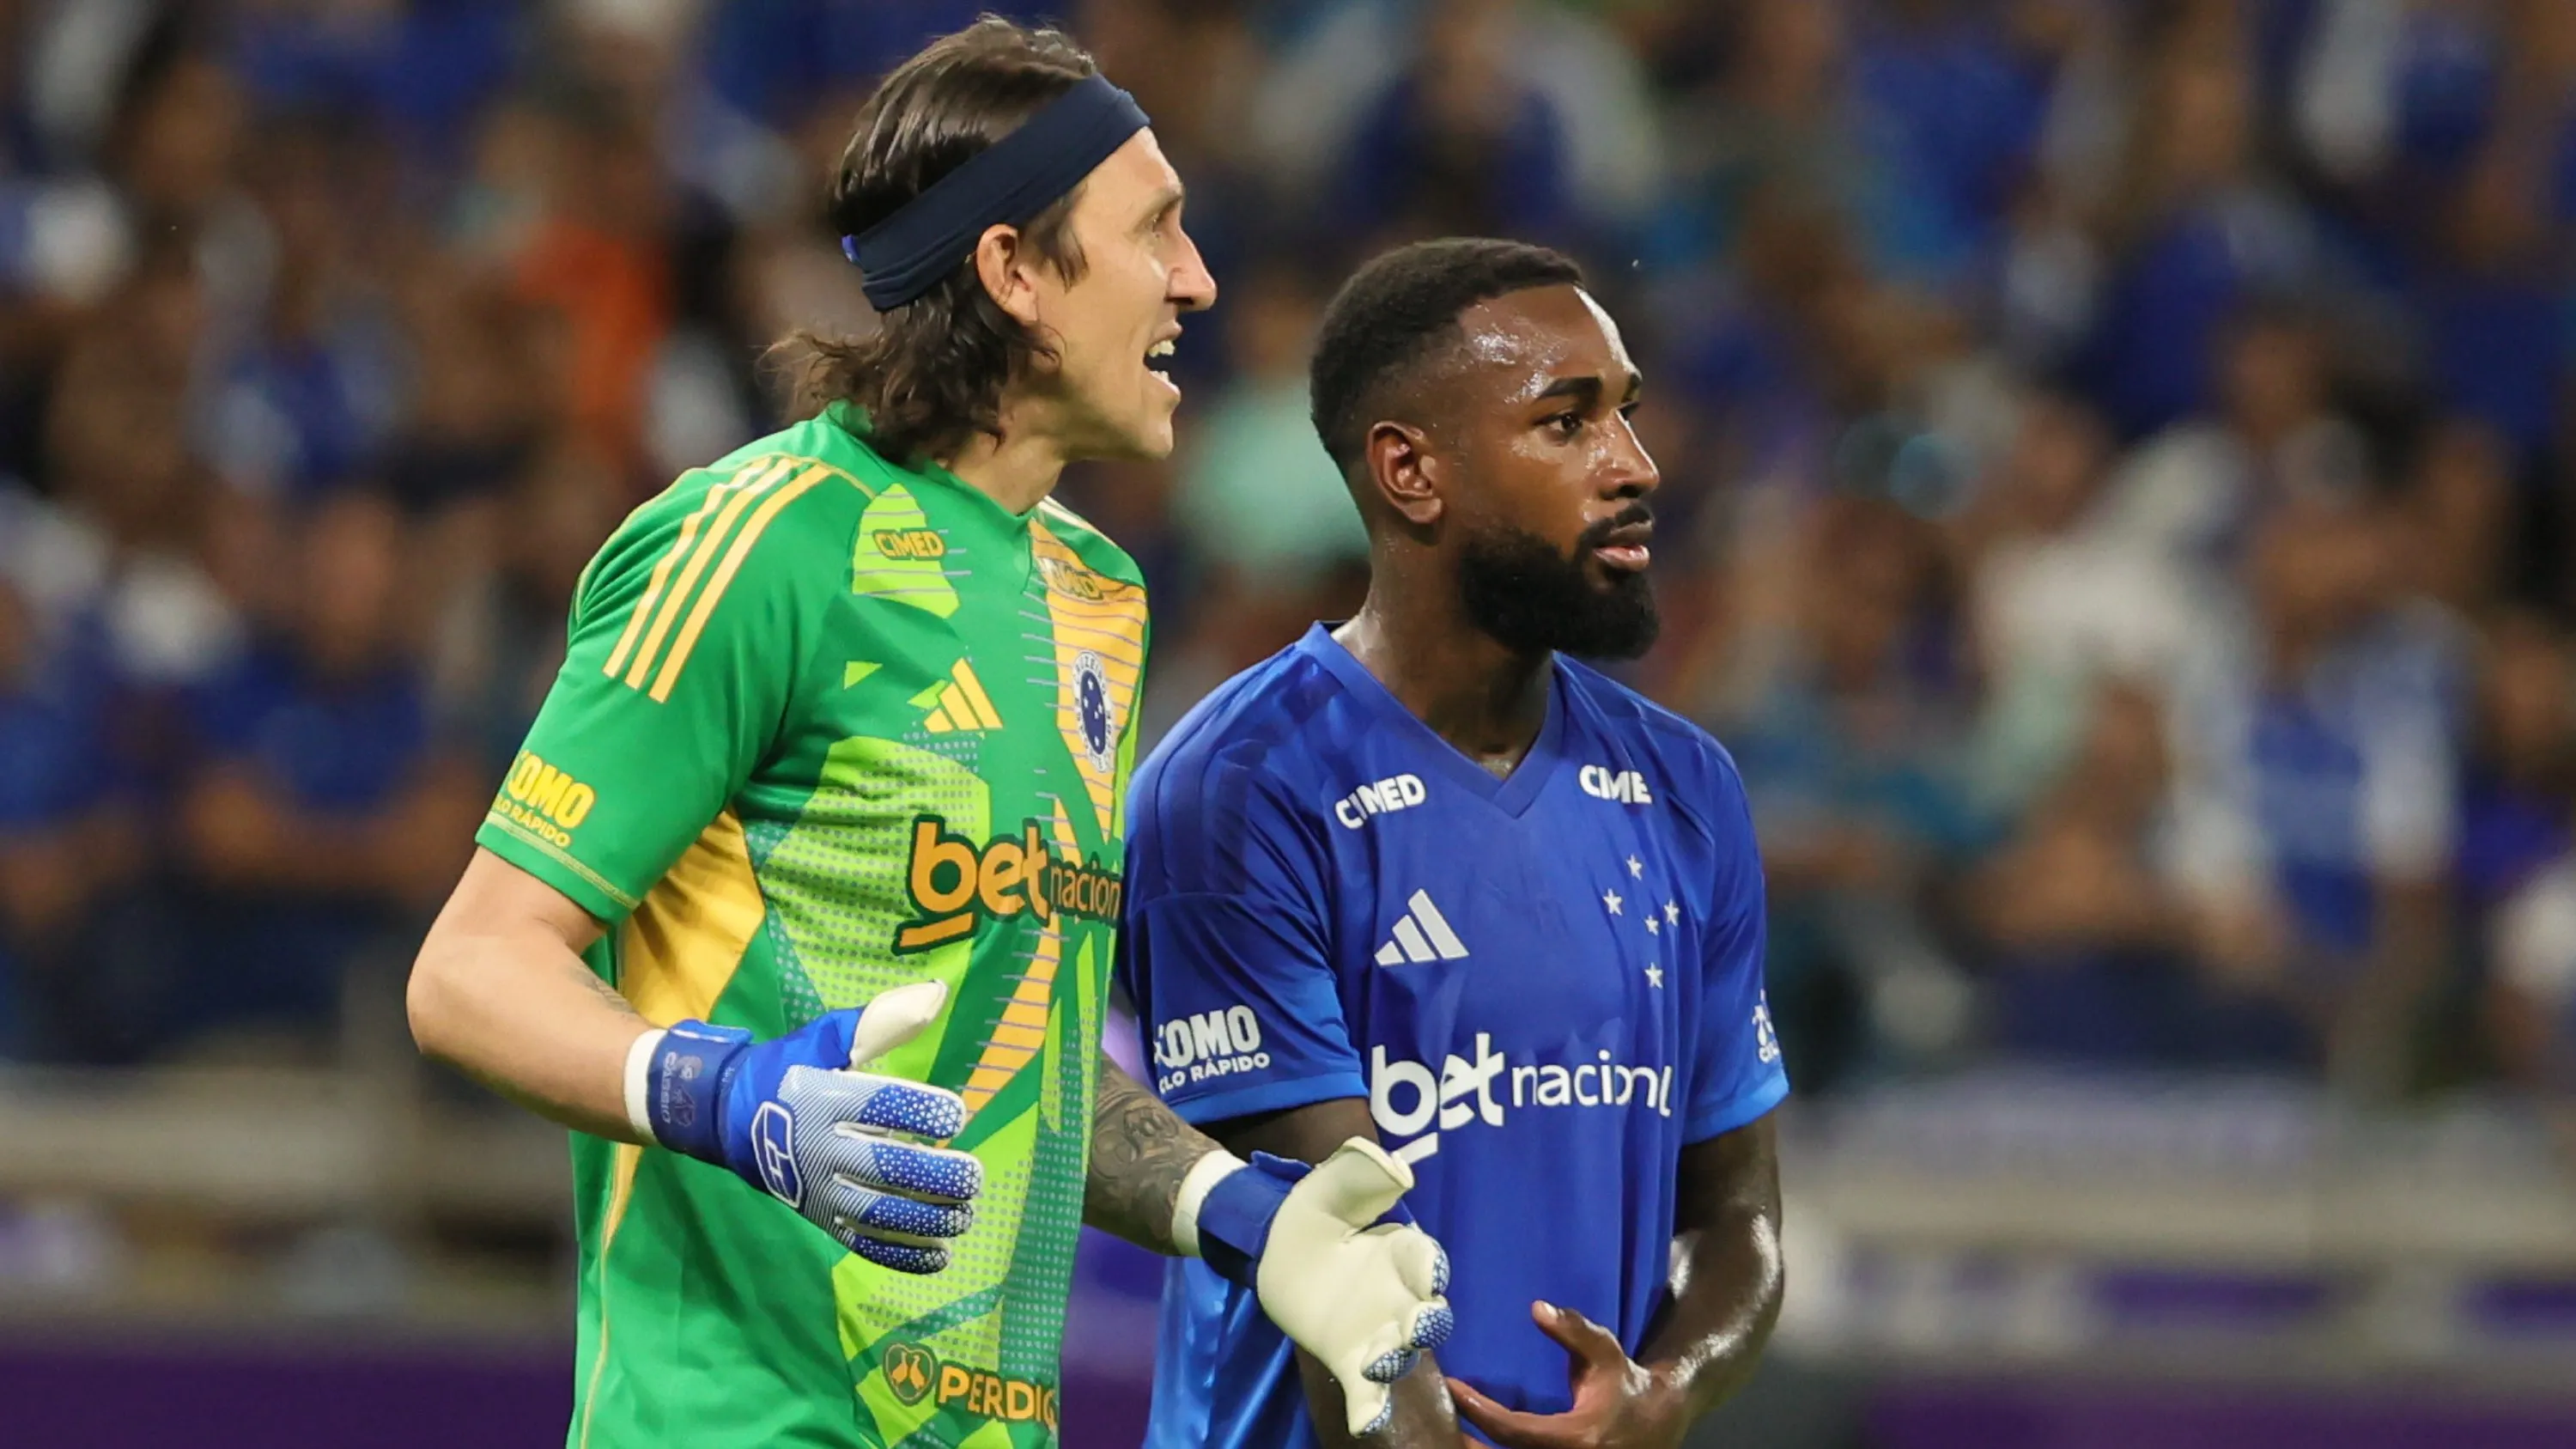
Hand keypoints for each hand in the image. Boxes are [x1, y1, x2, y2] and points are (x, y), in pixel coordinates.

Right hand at [641, 981, 982, 1272]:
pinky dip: (902, 1254)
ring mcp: (819, 1189)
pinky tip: (941, 1254)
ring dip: (928, 1220)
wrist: (730, 1118)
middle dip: (936, 1177)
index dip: (921, 1110)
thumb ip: (882, 1021)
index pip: (877, 1105)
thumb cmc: (793, 1069)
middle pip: (884, 1168)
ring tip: (965, 1213)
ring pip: (878, 1214)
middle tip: (973, 1176)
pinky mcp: (820, 1218)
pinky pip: (862, 1243)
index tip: (957, 1113)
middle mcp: (819, 1147)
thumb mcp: (829, 1037)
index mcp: (823, 1097)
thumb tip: (937, 995)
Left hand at [1192, 1139, 1456, 1437]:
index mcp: (1402, 1252)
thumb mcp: (1332, 1182)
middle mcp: (1399, 1296)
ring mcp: (1376, 1331)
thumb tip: (1396, 1170)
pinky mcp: (1348, 1358)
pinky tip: (1365, 1424)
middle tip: (1420, 1326)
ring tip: (1380, 1362)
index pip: (1427, 1261)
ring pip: (1400, 1354)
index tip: (1430, 1277)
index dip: (1432, 1268)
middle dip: (1428, 1322)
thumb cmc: (1313, 1210)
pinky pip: (1365, 1389)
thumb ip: (1362, 1172)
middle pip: (1427, 1316)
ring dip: (1396, 1360)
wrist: (1272, 1243)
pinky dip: (1370, 1409)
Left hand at [1447, 1302, 1687, 1448]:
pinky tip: (1477, 1440)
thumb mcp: (1604, 1351)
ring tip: (1452, 1432)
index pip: (1515, 1430)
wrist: (1660, 1419)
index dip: (1480, 1411)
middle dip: (1472, 1444)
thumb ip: (1573, 1330)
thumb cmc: (1625, 1382)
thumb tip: (1536, 1308)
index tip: (1454, 1389)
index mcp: (1576, 1437)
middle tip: (1438, 1422)